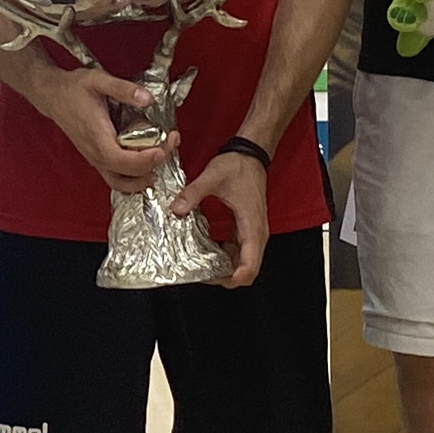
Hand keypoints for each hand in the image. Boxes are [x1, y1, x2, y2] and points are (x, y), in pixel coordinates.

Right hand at [20, 57, 168, 191]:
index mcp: (97, 136)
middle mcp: (95, 153)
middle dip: (153, 163)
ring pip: (121, 182)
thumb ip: (124, 89)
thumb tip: (147, 99)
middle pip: (127, 174)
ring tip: (160, 161)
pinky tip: (146, 169)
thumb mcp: (98, 80)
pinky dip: (132, 179)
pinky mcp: (95, 158)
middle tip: (170, 144)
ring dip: (143, 178)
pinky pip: (116, 178)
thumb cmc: (73, 89)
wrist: (53, 95)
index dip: (146, 159)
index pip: (123, 160)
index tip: (164, 147)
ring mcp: (94, 158)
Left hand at [181, 149, 275, 286]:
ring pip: (245, 262)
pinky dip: (227, 256)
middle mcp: (257, 233)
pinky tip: (208, 253)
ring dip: (227, 268)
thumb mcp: (212, 177)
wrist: (251, 154)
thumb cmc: (239, 165)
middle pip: (248, 270)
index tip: (212, 278)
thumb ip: (193, 193)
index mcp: (252, 226)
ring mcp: (254, 231)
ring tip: (203, 267)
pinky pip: (240, 250)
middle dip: (227, 277)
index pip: (250, 266)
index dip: (233, 278)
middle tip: (202, 275)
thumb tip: (176, 209)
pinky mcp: (248, 228)